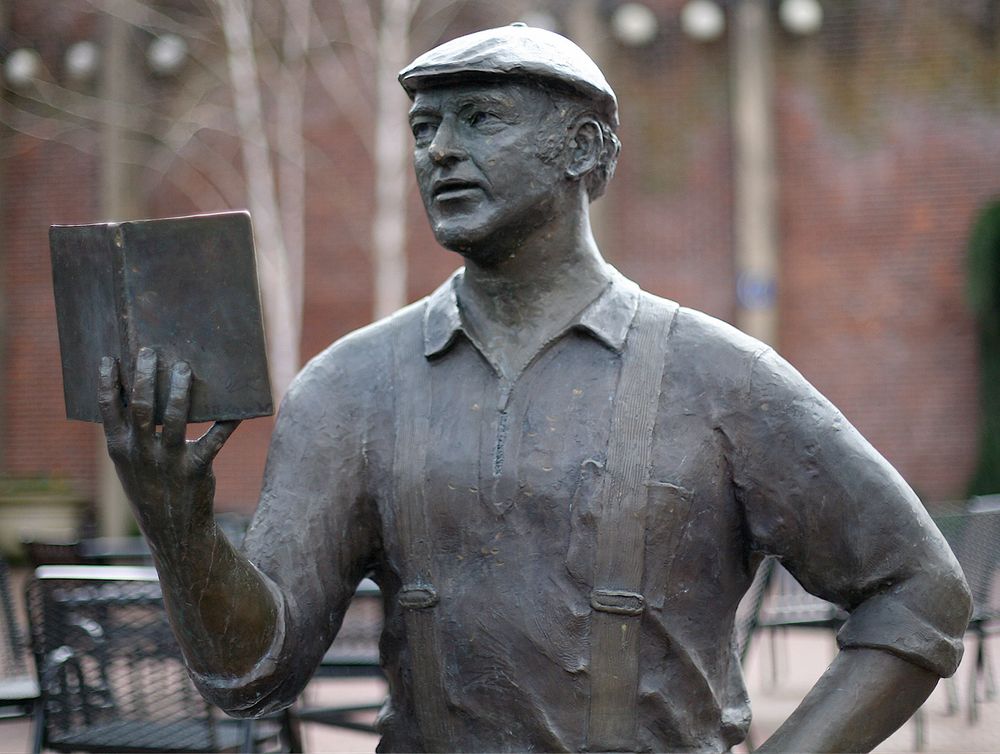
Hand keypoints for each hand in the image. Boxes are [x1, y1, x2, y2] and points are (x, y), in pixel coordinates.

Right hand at [98, 347, 239, 552]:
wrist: (173, 531)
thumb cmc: (151, 487)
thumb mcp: (131, 463)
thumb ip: (132, 433)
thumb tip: (144, 391)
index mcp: (119, 448)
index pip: (107, 410)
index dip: (107, 383)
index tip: (110, 358)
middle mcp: (140, 453)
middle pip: (142, 407)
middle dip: (146, 377)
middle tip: (151, 352)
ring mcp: (168, 462)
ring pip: (175, 419)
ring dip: (181, 391)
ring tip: (184, 368)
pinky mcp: (196, 470)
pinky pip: (214, 440)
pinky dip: (227, 421)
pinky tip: (239, 408)